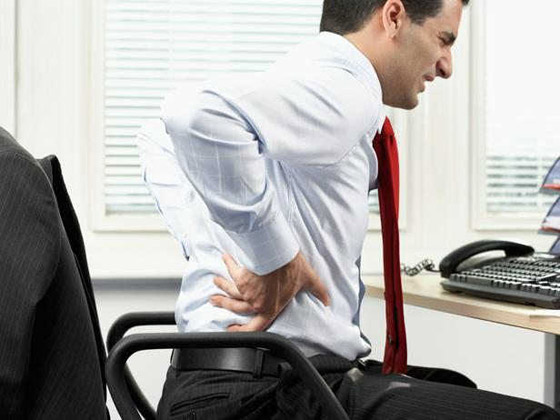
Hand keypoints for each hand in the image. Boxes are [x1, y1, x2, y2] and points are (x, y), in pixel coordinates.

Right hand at [210, 252, 329, 331]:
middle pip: (236, 308)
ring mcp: (246, 291)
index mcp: (271, 308)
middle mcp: (256, 302)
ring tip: (215, 282)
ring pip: (231, 292)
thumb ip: (317, 291)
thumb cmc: (291, 267)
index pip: (255, 327)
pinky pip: (232, 273)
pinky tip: (225, 258)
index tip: (231, 329)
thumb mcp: (307, 279)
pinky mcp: (240, 277)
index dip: (241, 331)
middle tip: (214, 300)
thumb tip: (328, 300)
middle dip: (223, 304)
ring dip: (222, 286)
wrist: (277, 253)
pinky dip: (228, 264)